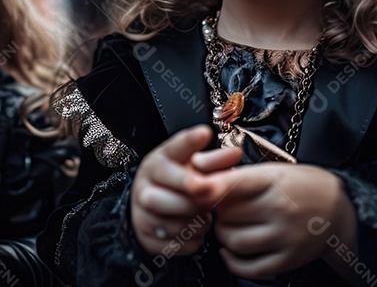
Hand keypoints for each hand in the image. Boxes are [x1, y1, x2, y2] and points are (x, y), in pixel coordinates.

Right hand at [130, 125, 241, 255]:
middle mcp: (145, 183)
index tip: (205, 133)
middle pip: (172, 192)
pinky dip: (190, 240)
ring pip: (173, 222)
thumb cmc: (177, 183)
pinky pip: (174, 243)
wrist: (151, 209)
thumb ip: (215, 161)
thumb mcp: (193, 168)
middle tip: (208, 196)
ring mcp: (141, 210)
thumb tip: (236, 152)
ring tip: (201, 215)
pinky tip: (191, 229)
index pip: (174, 149)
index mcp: (160, 161)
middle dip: (194, 199)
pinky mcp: (145, 235)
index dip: (190, 142)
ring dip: (194, 222)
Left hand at [204, 163, 355, 278]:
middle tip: (222, 207)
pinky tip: (232, 250)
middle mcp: (280, 210)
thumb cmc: (301, 186)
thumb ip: (237, 174)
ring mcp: (285, 237)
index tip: (193, 188)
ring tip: (230, 225)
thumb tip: (197, 170)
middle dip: (217, 212)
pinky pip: (250, 267)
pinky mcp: (287, 259)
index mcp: (275, 181)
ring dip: (224, 234)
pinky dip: (233, 260)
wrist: (339, 210)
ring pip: (234, 241)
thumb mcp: (273, 169)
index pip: (234, 184)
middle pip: (228, 215)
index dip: (209, 187)